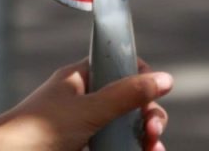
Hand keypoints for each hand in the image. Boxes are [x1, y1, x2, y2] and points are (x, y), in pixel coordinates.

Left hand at [0, 58, 171, 150]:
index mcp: (79, 78)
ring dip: (145, 137)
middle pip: (129, 101)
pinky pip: (115, 146)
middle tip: (152, 131)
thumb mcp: (90, 109)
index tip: (154, 92)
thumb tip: (166, 79)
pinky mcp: (85, 148)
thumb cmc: (42, 129)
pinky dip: (131, 149)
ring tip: (152, 149)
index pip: (118, 66)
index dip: (140, 77)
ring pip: (125, 127)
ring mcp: (84, 126)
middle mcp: (83, 99)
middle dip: (148, 114)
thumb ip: (127, 95)